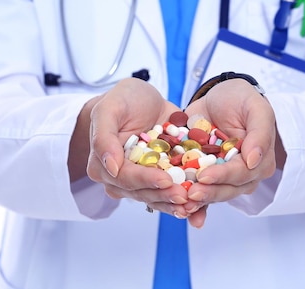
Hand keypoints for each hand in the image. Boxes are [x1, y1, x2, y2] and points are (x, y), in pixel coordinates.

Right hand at [85, 78, 192, 217]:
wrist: (143, 98)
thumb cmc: (122, 100)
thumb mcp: (109, 109)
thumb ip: (104, 137)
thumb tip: (111, 167)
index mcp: (104, 165)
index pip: (125, 178)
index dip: (145, 180)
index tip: (164, 180)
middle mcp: (122, 178)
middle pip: (143, 193)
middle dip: (165, 196)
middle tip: (185, 196)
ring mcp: (144, 180)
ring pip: (158, 198)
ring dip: (176, 204)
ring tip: (194, 206)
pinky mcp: (163, 177)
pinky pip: (173, 192)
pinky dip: (187, 200)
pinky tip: (201, 206)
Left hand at [183, 79, 278, 227]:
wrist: (219, 95)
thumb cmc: (241, 99)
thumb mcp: (256, 109)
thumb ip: (260, 133)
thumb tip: (254, 160)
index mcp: (258, 160)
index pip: (242, 173)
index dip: (224, 176)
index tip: (205, 176)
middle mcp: (243, 173)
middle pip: (227, 189)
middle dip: (209, 193)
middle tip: (190, 194)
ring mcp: (222, 175)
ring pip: (213, 193)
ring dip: (199, 202)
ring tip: (183, 204)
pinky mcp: (204, 173)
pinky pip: (199, 191)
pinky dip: (192, 205)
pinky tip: (182, 212)